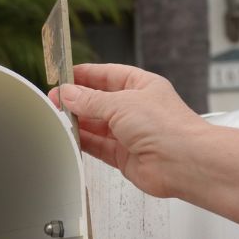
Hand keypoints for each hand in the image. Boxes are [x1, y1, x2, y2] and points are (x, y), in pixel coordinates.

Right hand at [47, 64, 209, 198]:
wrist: (184, 162)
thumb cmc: (167, 127)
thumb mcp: (122, 103)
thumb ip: (91, 100)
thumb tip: (69, 94)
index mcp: (142, 86)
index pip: (108, 75)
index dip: (85, 75)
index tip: (63, 76)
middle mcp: (136, 109)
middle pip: (99, 101)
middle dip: (77, 100)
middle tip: (54, 100)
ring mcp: (130, 133)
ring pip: (96, 125)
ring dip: (78, 122)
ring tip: (57, 118)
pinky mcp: (124, 156)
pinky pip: (98, 146)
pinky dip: (83, 142)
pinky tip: (69, 137)